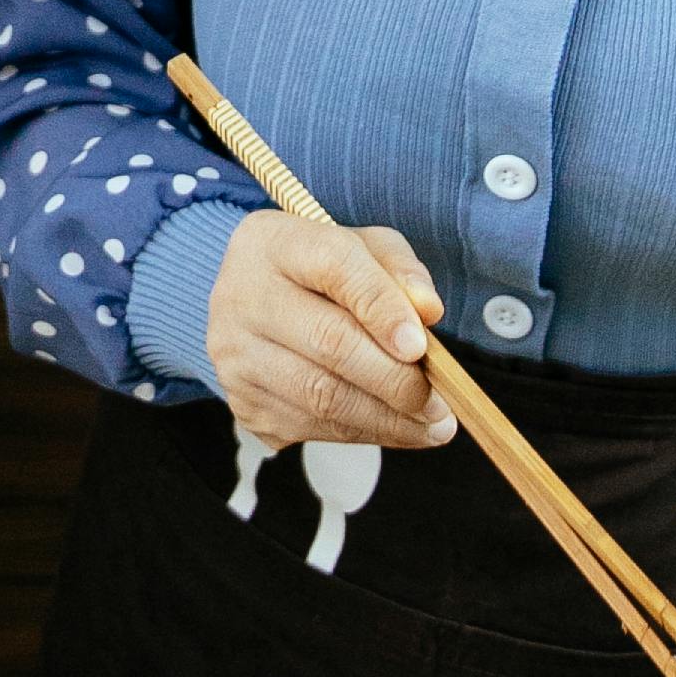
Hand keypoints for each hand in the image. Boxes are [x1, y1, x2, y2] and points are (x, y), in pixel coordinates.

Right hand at [205, 211, 456, 453]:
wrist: (252, 305)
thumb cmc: (317, 273)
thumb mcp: (361, 249)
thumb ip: (399, 269)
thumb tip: (427, 311)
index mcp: (273, 243)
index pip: (335, 268)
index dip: (383, 308)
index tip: (421, 345)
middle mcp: (242, 297)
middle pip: (329, 343)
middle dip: (395, 378)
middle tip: (440, 400)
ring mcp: (236, 355)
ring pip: (322, 397)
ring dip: (388, 419)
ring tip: (433, 424)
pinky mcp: (242, 401)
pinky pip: (312, 427)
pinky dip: (363, 433)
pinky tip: (395, 428)